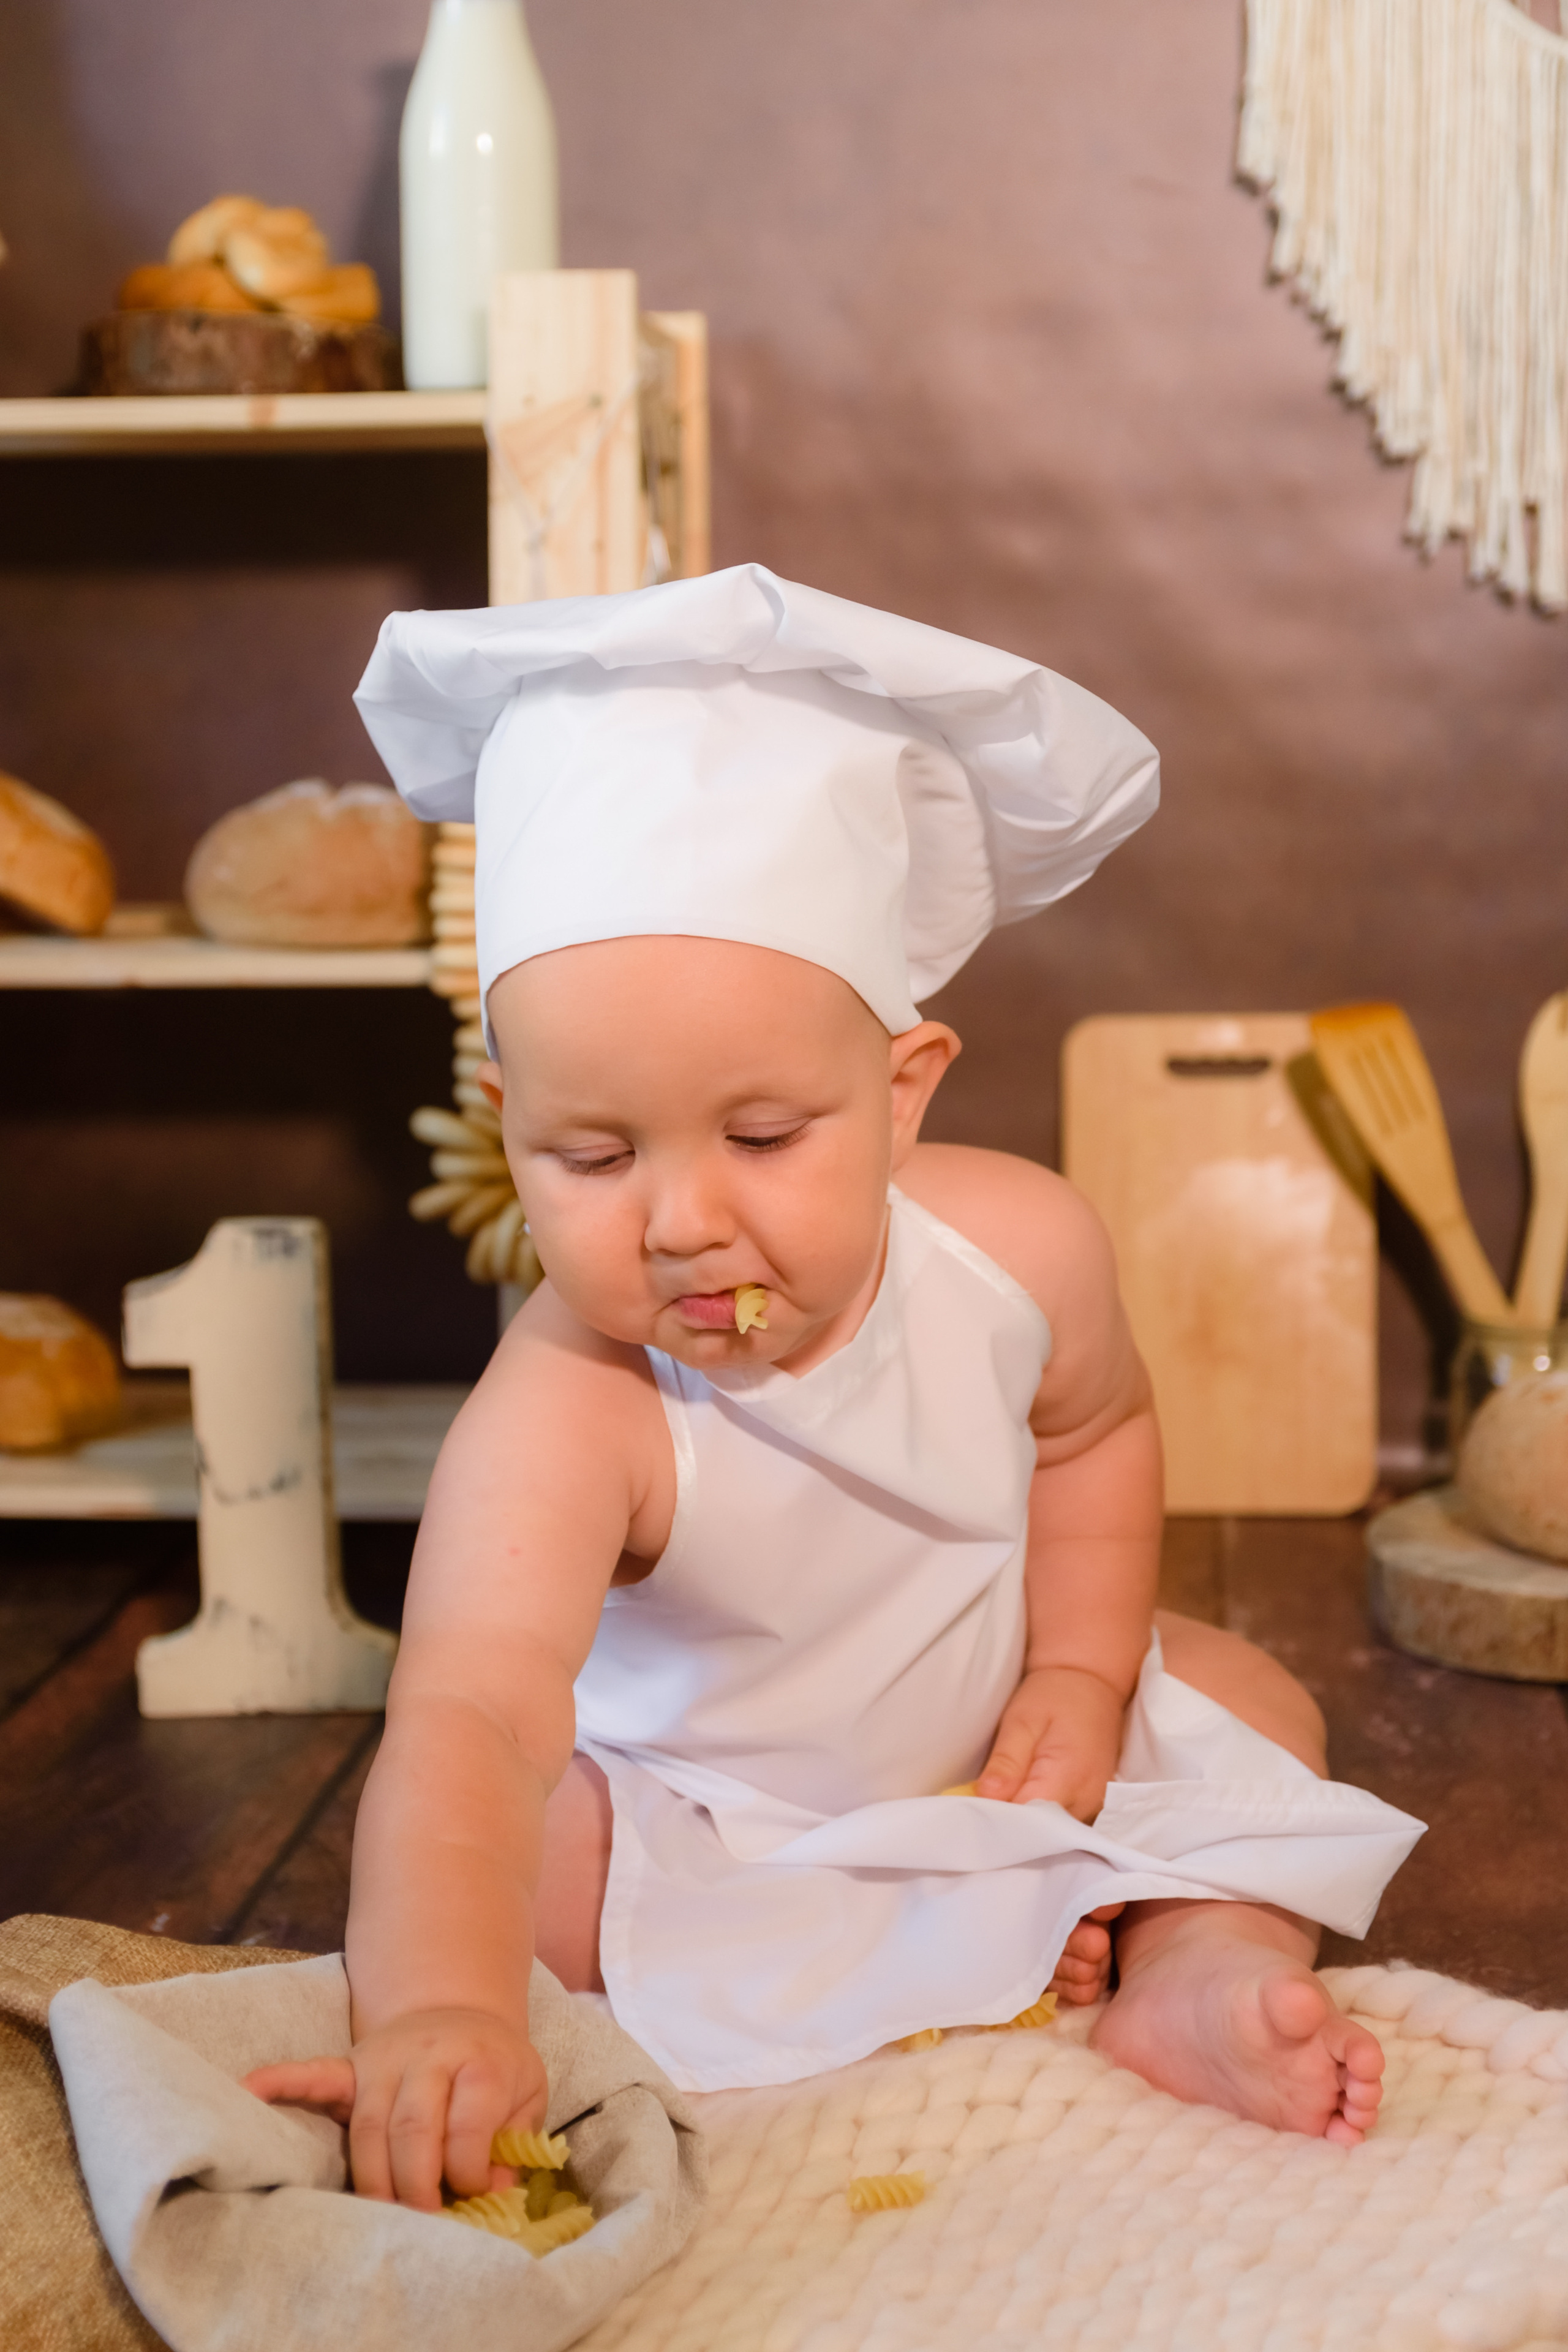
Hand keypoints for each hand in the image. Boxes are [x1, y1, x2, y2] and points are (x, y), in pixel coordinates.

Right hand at [242, 2004, 547, 2210]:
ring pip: (368, 2125)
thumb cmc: (495, 2068)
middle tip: (422, 2219)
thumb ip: (514, 2141)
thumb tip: (491, 2191)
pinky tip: (250, 2087)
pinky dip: (281, 2081)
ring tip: (383, 2213)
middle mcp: (428, 2054)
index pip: (469, 2122)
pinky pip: (314, 2075)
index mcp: (480, 2060)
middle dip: (416, 2183)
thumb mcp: (527, 2093)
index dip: (469, 2168)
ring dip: (373, 2177)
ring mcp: (383, 2059)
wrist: (461, 2014)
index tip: (473, 2192)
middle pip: (413, 2126)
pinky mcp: (352, 2066)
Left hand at [975, 1664, 1126, 1821]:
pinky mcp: (1092, 1804)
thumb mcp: (1022, 1719)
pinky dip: (1039, 1816)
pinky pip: (1061, 1822)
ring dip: (1024, 1822)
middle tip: (980, 1805)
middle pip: (1040, 1833)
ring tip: (1001, 1799)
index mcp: (1069, 1778)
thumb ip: (1007, 1761)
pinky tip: (1021, 1799)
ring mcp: (1093, 1805)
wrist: (1091, 1683)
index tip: (972, 1813)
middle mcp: (1087, 1800)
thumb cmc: (1055, 1695)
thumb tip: (987, 1798)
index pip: (1028, 1822)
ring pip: (1050, 1832)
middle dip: (1009, 1824)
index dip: (998, 1821)